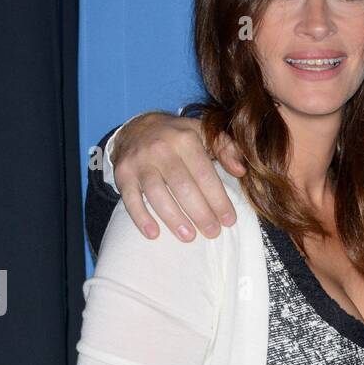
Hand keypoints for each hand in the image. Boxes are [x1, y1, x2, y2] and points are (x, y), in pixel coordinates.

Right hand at [111, 112, 244, 240]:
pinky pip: (130, 198)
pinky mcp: (122, 173)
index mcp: (185, 139)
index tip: (229, 220)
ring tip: (189, 237)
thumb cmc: (178, 138)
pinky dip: (141, 217)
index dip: (218, 199)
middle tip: (212, 232)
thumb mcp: (204, 134)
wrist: (137, 128)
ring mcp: (139, 161)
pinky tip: (153, 234)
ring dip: (173, 218)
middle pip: (183, 186)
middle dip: (200, 213)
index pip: (205, 174)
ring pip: (157, 194)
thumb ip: (226, 149)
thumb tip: (240, 170)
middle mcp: (161, 148)